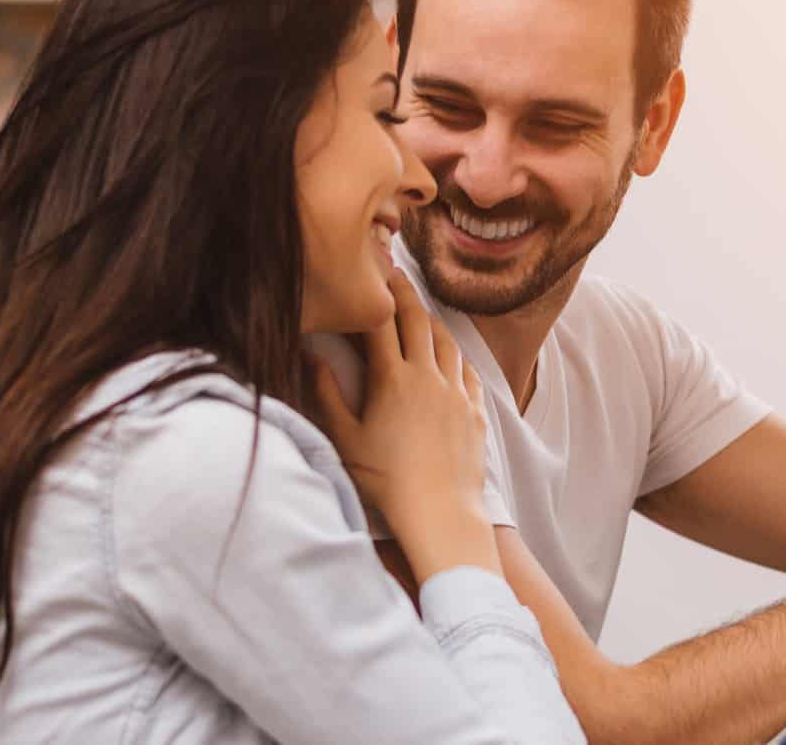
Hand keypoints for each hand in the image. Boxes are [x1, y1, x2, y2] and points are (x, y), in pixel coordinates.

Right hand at [311, 271, 495, 578]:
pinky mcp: (474, 410)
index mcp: (391, 379)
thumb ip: (326, 395)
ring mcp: (455, 391)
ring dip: (432, 321)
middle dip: (405, 294)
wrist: (440, 511)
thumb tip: (311, 356)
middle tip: (396, 275)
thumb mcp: (346, 440)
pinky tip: (451, 356)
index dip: (373, 295)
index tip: (368, 273)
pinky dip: (456, 356)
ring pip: (447, 342)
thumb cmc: (386, 481)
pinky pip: (467, 371)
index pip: (380, 323)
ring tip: (421, 311)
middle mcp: (427, 376)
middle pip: (417, 321)